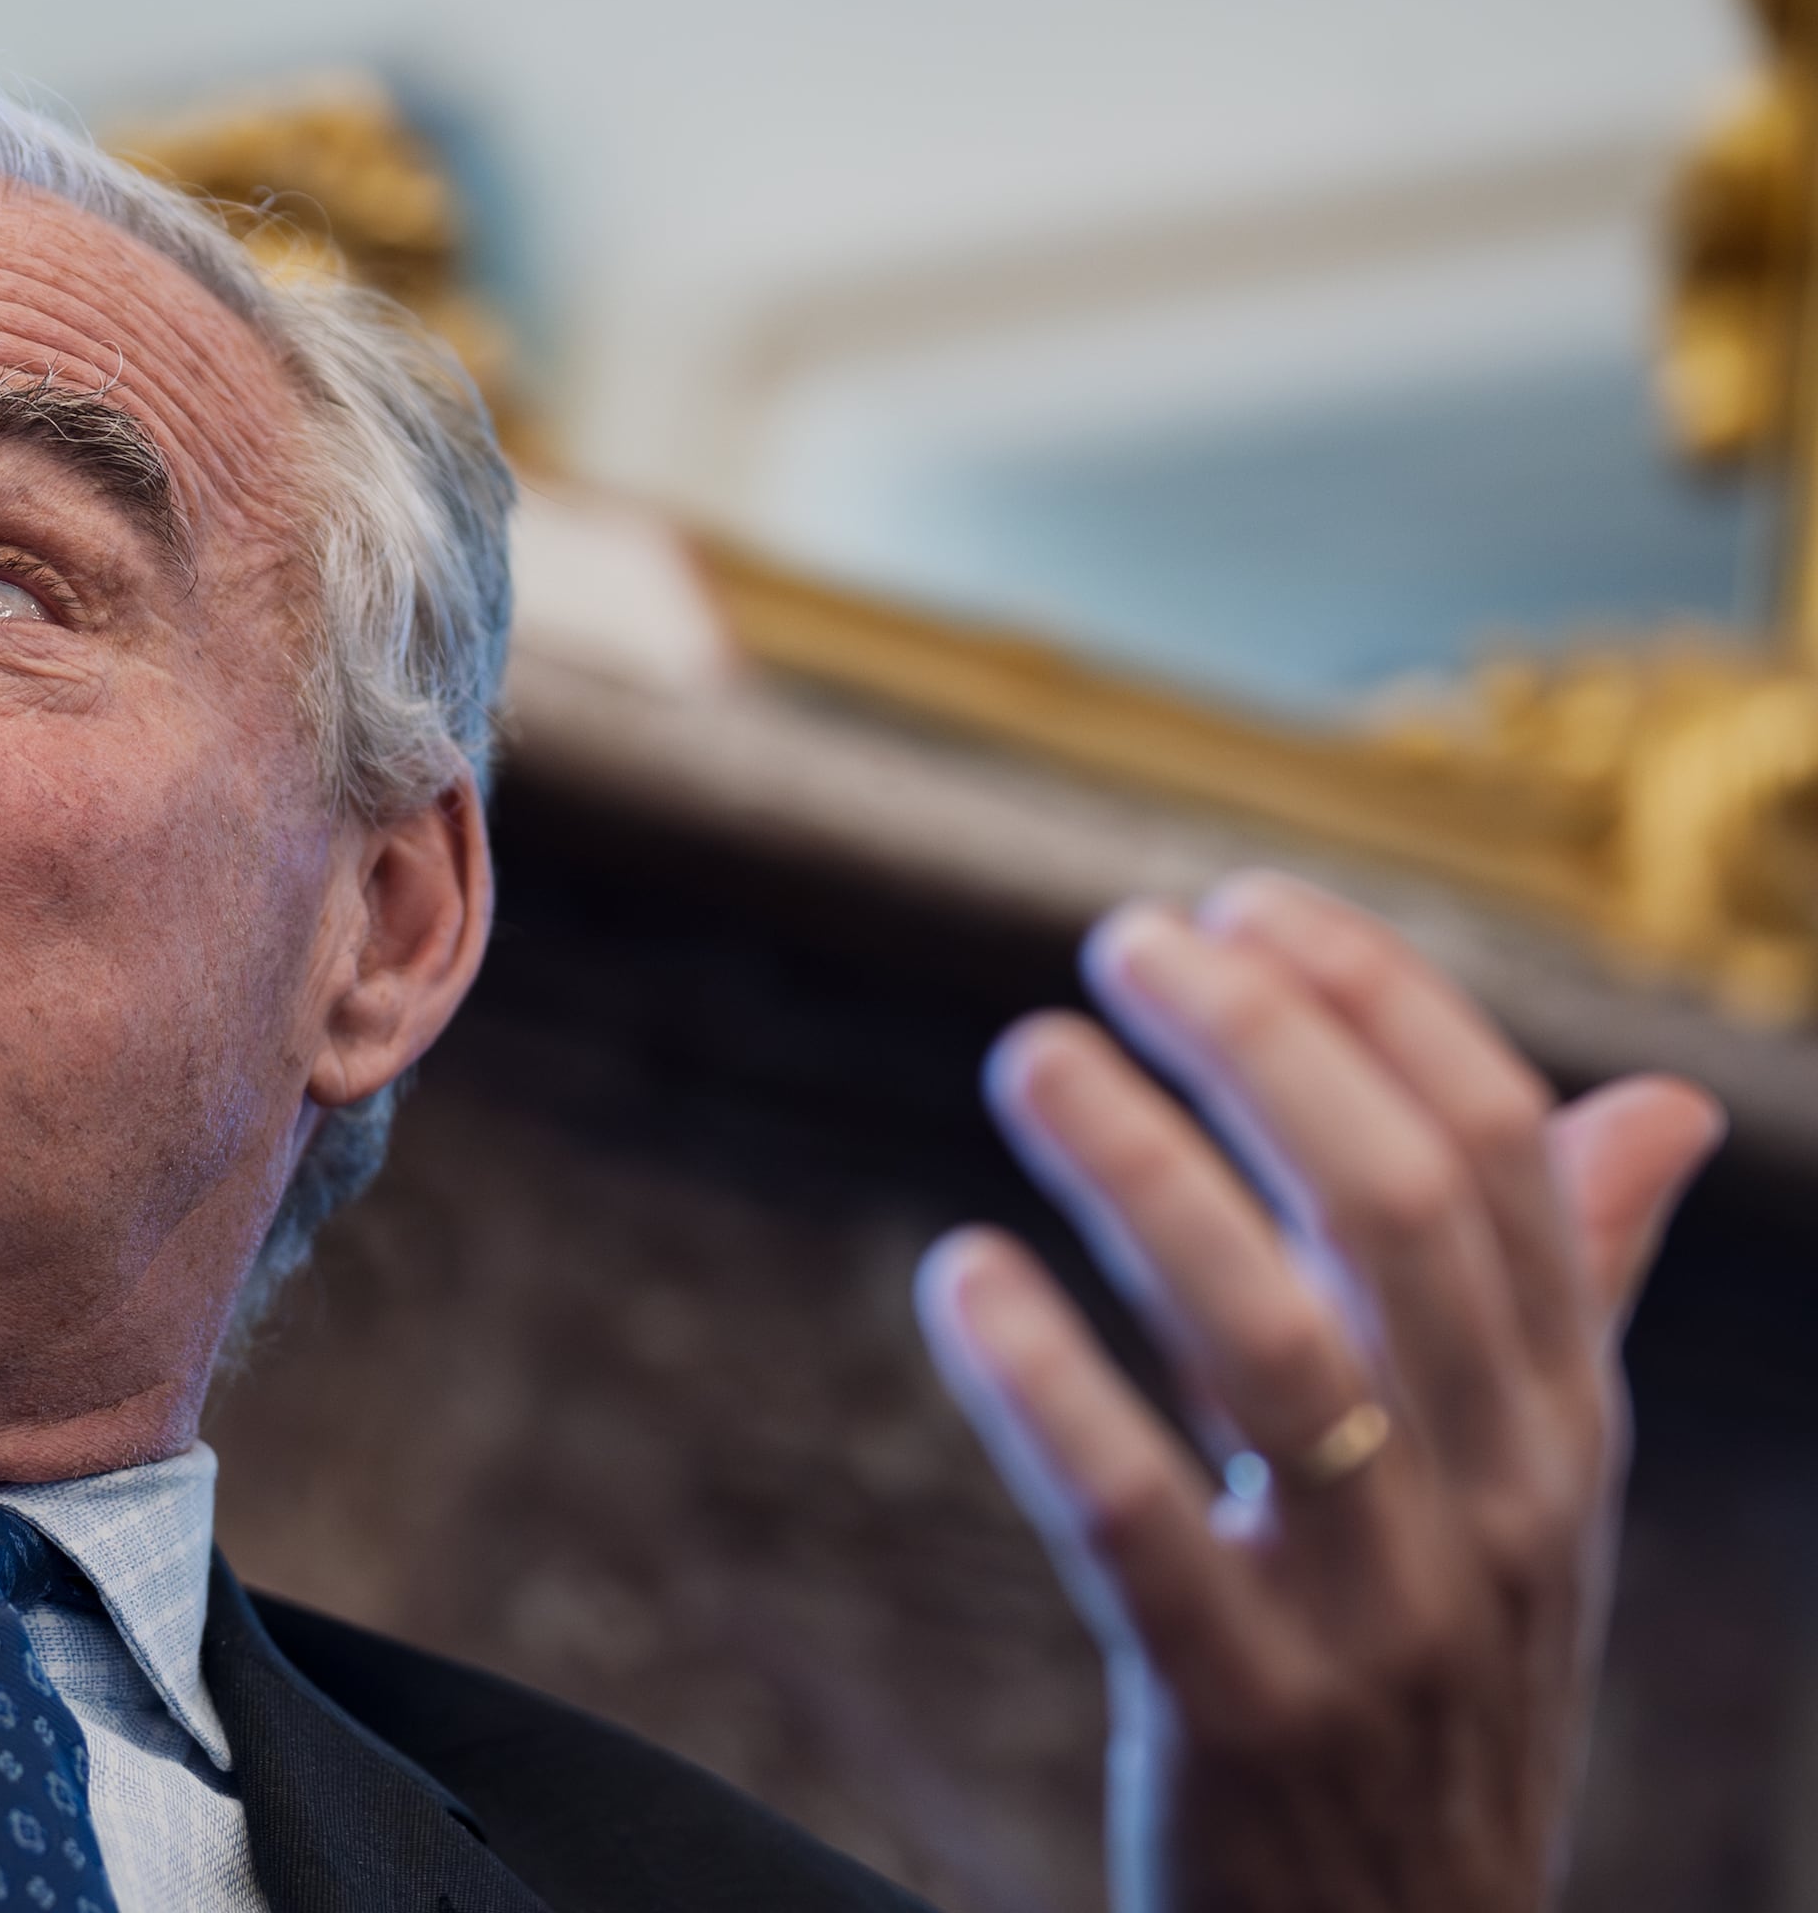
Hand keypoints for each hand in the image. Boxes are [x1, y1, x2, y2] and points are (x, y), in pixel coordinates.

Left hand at [919, 872, 1724, 1912]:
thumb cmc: (1441, 1680)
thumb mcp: (1534, 1495)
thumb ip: (1567, 1297)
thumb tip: (1654, 1103)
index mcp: (1570, 1424)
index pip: (1502, 1155)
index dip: (1373, 1000)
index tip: (1239, 901)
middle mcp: (1504, 1504)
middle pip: (1397, 1210)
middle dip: (1258, 1044)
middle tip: (1118, 942)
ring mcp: (1378, 1615)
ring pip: (1273, 1343)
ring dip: (1140, 1171)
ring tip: (1028, 1052)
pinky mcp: (1237, 1712)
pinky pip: (1139, 1520)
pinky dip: (1044, 1383)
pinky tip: (960, 1272)